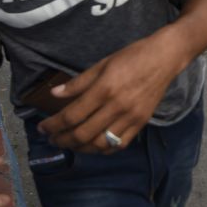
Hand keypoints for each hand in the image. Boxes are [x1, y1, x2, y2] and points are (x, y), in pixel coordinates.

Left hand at [37, 35, 179, 153]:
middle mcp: (117, 107)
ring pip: (100, 144)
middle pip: (83, 134)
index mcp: (104, 89)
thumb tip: (54, 94)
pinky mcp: (141, 123)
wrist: (164, 58)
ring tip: (69, 143)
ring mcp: (130, 117)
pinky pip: (118, 145)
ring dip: (80, 148)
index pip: (72, 115)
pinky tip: (92, 145)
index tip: (42, 128)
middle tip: (52, 138)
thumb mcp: (101, 64)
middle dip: (62, 140)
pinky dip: (102, 149)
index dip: (53, 125)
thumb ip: (78, 83)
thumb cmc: (131, 56)